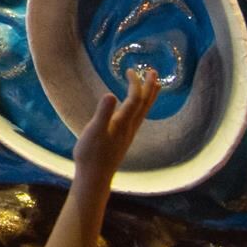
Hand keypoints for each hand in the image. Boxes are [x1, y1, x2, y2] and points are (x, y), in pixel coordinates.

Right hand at [72, 67, 160, 189]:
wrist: (95, 175)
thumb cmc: (91, 153)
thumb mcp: (93, 131)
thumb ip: (103, 113)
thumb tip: (110, 94)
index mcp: (123, 122)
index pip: (134, 99)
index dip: (135, 84)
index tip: (131, 70)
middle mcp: (130, 127)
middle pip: (144, 104)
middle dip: (149, 87)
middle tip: (153, 71)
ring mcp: (128, 133)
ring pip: (144, 111)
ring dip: (149, 96)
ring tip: (154, 85)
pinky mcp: (124, 138)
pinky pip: (138, 117)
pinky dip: (142, 107)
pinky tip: (137, 108)